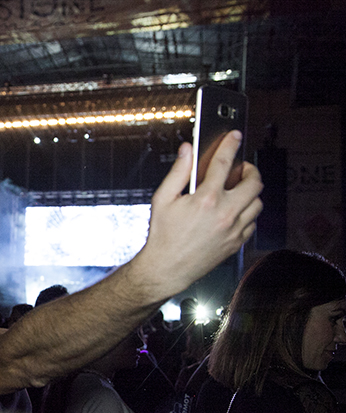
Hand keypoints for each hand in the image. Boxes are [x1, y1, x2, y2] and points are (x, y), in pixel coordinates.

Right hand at [137, 130, 262, 295]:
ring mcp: (233, 229)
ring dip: (250, 192)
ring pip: (258, 203)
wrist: (167, 268)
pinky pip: (253, 223)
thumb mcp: (162, 199)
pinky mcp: (236, 243)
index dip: (231, 145)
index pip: (224, 163)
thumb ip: (178, 172)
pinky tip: (235, 211)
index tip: (235, 136)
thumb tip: (187, 151)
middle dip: (250, 170)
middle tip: (241, 169)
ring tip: (238, 190)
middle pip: (254, 182)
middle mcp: (224, 213)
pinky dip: (247, 213)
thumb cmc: (162, 236)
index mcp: (206, 199)